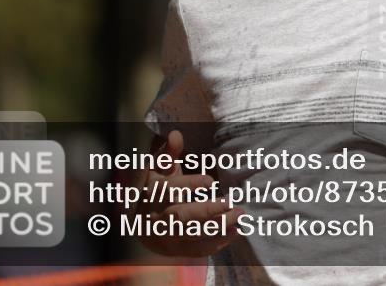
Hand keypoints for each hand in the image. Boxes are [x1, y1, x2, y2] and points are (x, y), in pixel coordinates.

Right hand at [135, 130, 242, 256]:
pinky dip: (218, 242)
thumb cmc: (158, 188)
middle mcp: (157, 218)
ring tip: (240, 215)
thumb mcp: (159, 169)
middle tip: (230, 202)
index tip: (210, 181)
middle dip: (206, 210)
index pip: (166, 191)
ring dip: (218, 226)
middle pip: (180, 217)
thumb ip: (168, 152)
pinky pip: (199, 249)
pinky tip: (236, 230)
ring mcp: (168, 237)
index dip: (187, 185)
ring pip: (192, 235)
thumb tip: (176, 134)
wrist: (144, 225)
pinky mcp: (179, 250)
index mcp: (152, 194)